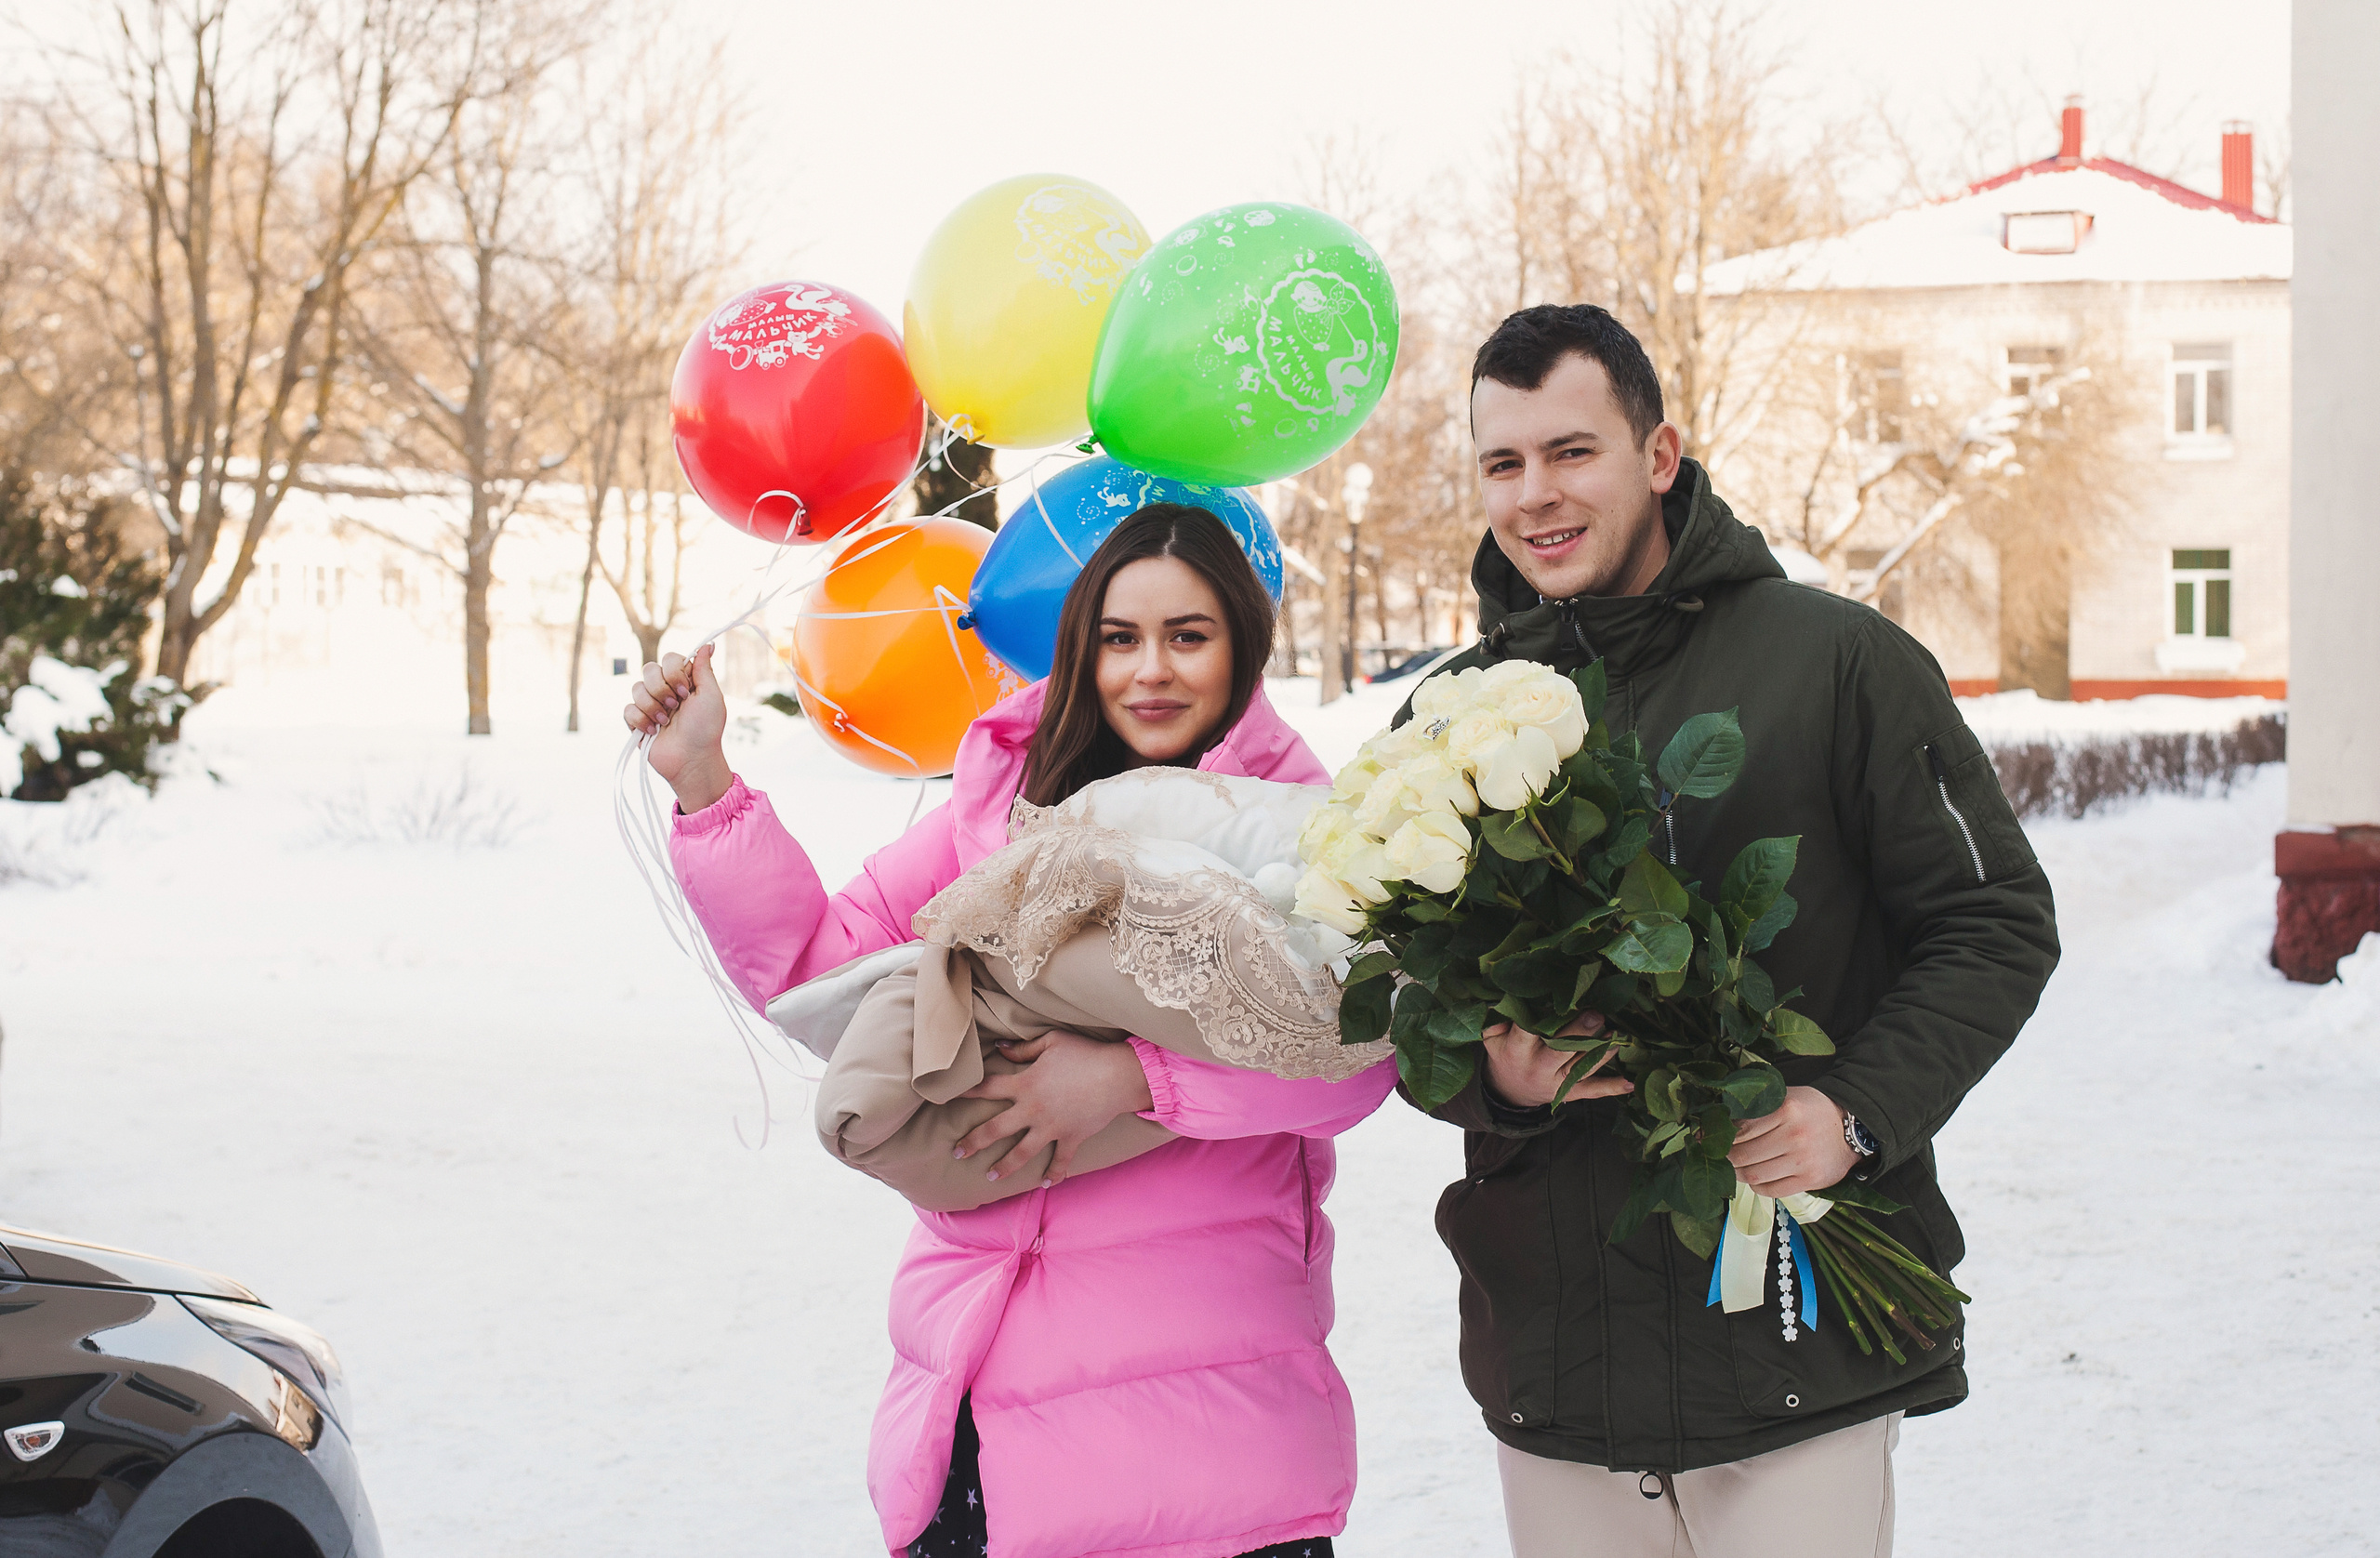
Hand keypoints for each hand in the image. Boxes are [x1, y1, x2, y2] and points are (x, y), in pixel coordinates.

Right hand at [624, 645, 730, 812]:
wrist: (692, 759)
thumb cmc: (706, 729)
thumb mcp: (711, 696)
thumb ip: (704, 669)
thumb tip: (708, 644)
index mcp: (683, 681)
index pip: (669, 658)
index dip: (673, 672)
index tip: (685, 690)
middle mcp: (665, 690)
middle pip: (649, 669)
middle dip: (661, 689)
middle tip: (675, 707)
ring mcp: (649, 705)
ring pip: (636, 689)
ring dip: (653, 707)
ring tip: (665, 723)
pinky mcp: (637, 722)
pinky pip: (628, 709)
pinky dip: (641, 721)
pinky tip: (654, 732)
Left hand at [952, 1031, 1154, 1187]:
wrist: (1118, 1075)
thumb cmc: (1085, 1054)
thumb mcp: (1052, 1041)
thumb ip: (1023, 1048)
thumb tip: (1000, 1049)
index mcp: (1025, 1084)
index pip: (988, 1088)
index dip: (967, 1091)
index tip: (949, 1098)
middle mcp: (1033, 1110)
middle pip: (995, 1129)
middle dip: (973, 1142)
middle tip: (957, 1153)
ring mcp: (1051, 1128)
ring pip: (1021, 1152)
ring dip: (1005, 1165)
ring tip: (990, 1176)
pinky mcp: (1071, 1138)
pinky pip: (1060, 1161)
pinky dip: (1054, 1174)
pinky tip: (1045, 1184)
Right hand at [1481, 1012, 1632, 1108]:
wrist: (1510, 1090)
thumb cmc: (1505, 1053)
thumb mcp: (1492, 1038)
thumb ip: (1494, 1021)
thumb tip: (1503, 999)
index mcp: (1516, 1052)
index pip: (1526, 1034)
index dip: (1538, 1021)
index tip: (1555, 1003)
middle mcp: (1538, 1069)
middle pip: (1560, 1051)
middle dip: (1579, 1033)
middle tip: (1597, 1014)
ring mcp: (1556, 1083)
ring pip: (1581, 1068)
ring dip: (1601, 1053)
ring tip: (1617, 1035)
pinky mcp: (1570, 1093)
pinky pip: (1592, 1091)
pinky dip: (1611, 1088)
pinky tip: (1630, 1084)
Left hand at [1727, 1086, 1859, 1197]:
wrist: (1850, 1127)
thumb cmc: (1812, 1110)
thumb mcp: (1787, 1096)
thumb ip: (1759, 1107)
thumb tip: (1723, 1120)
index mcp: (1785, 1110)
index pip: (1741, 1129)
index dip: (1723, 1137)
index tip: (1714, 1139)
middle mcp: (1793, 1136)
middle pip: (1743, 1155)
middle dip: (1727, 1158)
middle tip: (1723, 1156)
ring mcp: (1802, 1160)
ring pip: (1754, 1175)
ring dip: (1739, 1174)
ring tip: (1737, 1168)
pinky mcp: (1810, 1180)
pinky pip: (1772, 1190)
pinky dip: (1758, 1187)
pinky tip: (1757, 1178)